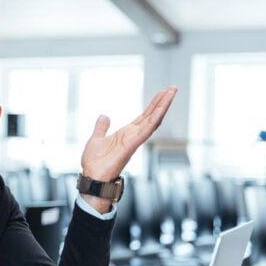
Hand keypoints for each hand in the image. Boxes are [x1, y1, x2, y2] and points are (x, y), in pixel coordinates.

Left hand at [79, 87, 176, 210]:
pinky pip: (145, 131)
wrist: (92, 177)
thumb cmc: (95, 163)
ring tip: (171, 93)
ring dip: (162, 107)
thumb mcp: (96, 139)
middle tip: (173, 88)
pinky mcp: (131, 146)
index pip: (144, 116)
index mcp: (126, 134)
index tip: (162, 92)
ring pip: (152, 121)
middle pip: (152, 116)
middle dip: (163, 102)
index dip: (153, 104)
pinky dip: (153, 120)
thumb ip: (102, 128)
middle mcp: (133, 136)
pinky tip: (160, 110)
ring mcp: (134, 141)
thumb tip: (104, 116)